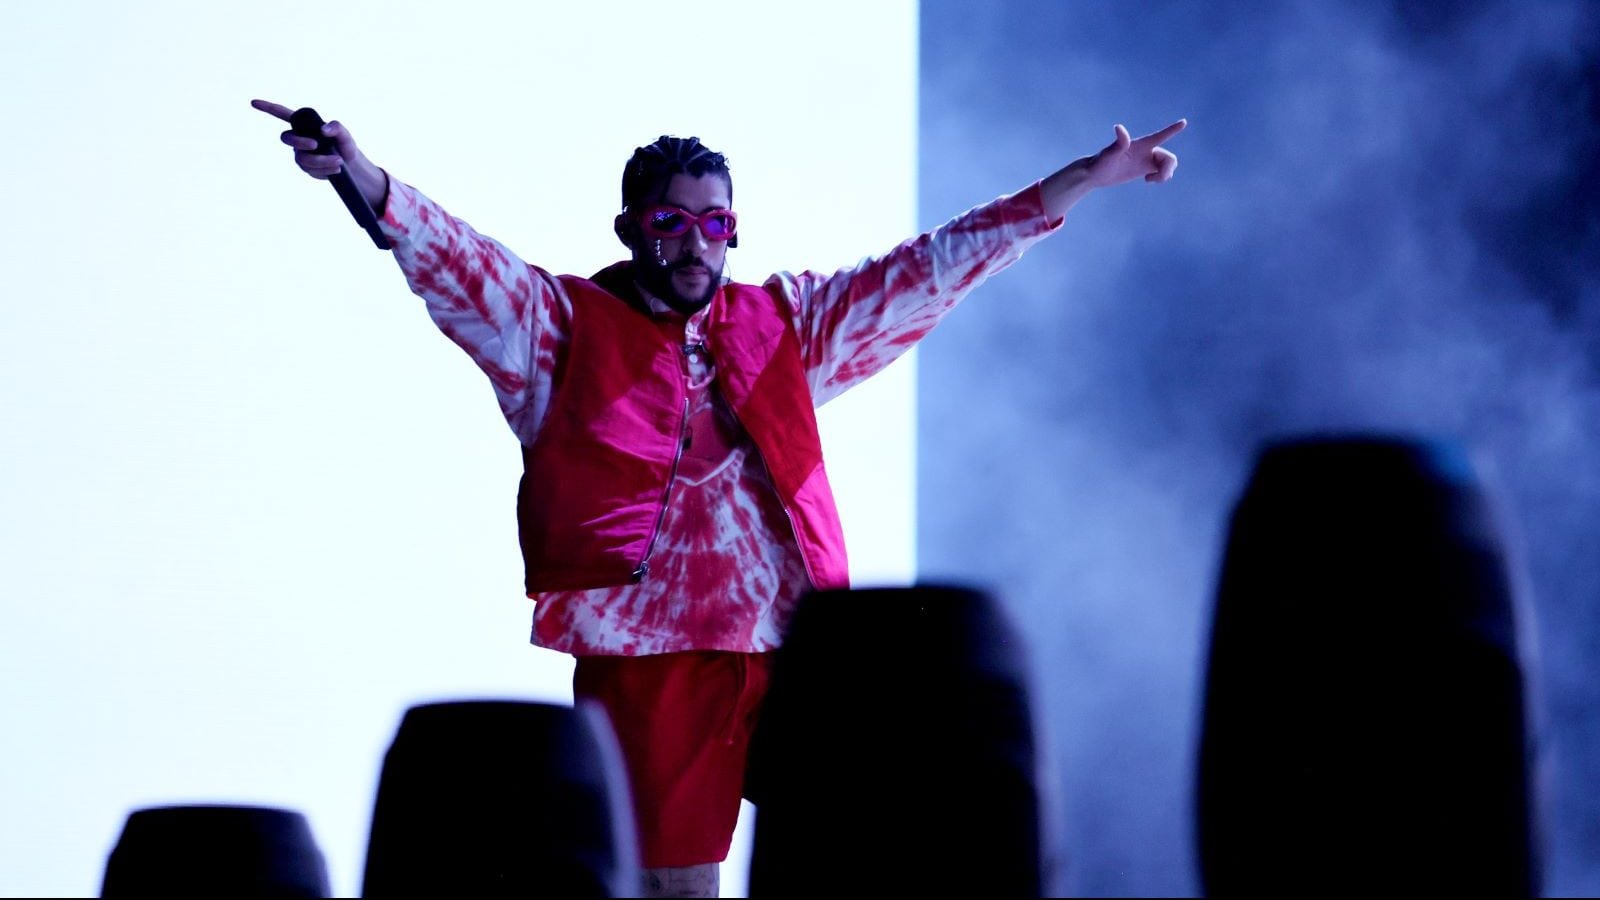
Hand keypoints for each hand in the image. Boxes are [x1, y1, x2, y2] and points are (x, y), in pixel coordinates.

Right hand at [251, 98, 387, 208]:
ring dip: (321, 159)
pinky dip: (325, 167)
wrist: (351, 166)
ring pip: (302, 157)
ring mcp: (300, 154)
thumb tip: (324, 130)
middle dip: (299, 141)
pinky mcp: (306, 168)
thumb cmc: (345, 146)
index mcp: (304, 125)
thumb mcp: (345, 135)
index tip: (253, 102)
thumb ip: (337, 128)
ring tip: (338, 161)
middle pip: (286, 138)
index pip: (282, 115)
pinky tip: (336, 168)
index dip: (268, 108)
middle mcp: (299, 139)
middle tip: (315, 144)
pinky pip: (310, 168)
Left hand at [1081, 119, 1184, 187]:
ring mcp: (1146, 159)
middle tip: (1153, 179)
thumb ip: (1118, 143)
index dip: (1172, 130)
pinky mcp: (1145, 168)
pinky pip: (1163, 171)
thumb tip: (1118, 127)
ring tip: (1150, 180)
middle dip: (1167, 170)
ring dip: (1165, 174)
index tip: (1184, 122)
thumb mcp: (1109, 154)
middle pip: (1169, 158)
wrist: (1095, 174)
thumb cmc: (1100, 163)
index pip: (1159, 136)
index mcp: (1140, 145)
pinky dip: (1161, 177)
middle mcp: (1146, 150)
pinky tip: (1148, 180)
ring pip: (1168, 164)